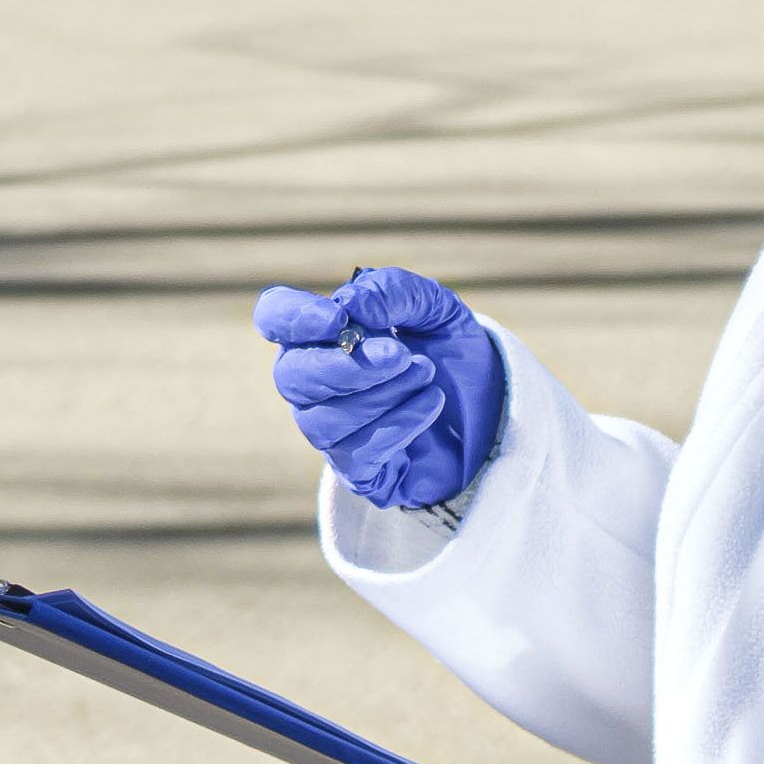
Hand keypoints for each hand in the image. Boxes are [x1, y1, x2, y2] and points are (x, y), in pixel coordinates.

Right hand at [256, 267, 506, 509]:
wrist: (487, 407)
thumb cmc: (447, 349)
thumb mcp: (434, 309)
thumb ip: (394, 293)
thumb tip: (351, 304)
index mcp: (320, 333)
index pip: (275, 318)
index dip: (293, 318)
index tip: (338, 318)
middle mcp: (312, 383)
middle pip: (290, 378)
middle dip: (345, 367)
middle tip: (399, 354)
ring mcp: (331, 429)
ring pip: (323, 421)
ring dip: (380, 394)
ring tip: (426, 372)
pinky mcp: (357, 470)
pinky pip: (356, 454)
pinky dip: (397, 424)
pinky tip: (430, 402)